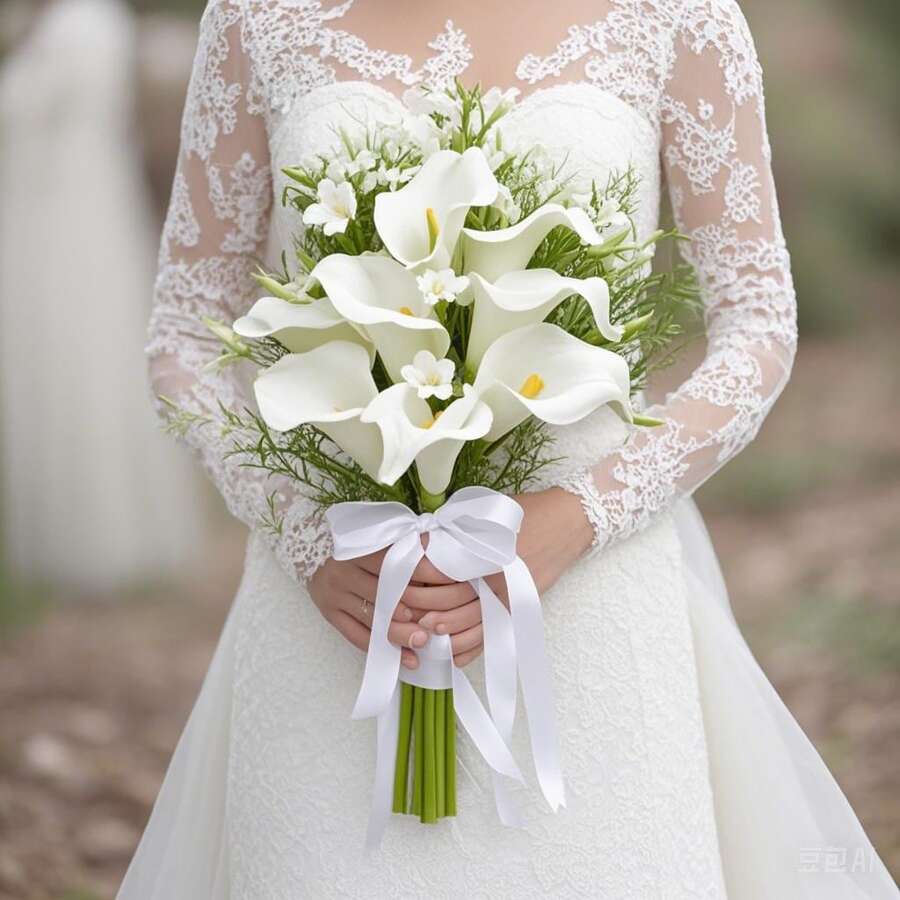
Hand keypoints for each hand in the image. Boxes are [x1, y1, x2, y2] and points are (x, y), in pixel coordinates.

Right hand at [309, 550, 428, 669]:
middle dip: (411, 613)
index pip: (397, 564)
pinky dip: (381, 649)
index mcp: (359, 550)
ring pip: (371, 619)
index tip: (450, 585)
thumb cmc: (353, 545)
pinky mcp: (330, 613)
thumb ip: (402, 545)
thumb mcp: (374, 539)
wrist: (308, 549)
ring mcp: (335, 595)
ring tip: (422, 644)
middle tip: (434, 627)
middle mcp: (344, 572)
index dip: (426, 574)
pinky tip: (403, 658)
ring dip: (398, 635)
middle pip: (383, 596)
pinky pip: (357, 636)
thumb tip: (436, 548)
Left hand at [405, 488, 593, 664]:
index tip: (397, 580)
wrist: (566, 523)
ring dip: (444, 634)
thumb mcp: (484, 514)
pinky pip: (492, 637)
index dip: (414, 579)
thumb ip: (453, 530)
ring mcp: (509, 598)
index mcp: (481, 552)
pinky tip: (453, 654)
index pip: (439, 571)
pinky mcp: (519, 609)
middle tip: (401, 611)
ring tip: (424, 634)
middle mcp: (494, 579)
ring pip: (470, 626)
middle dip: (422, 609)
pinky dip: (471, 649)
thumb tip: (419, 542)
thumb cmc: (524, 513)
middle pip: (451, 601)